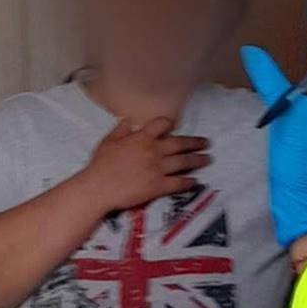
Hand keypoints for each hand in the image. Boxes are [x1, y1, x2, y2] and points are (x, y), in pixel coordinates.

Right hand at [83, 113, 209, 217]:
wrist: (99, 187)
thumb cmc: (101, 164)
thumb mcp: (108, 141)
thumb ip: (121, 129)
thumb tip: (129, 120)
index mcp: (142, 138)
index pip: (162, 124)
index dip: (170, 124)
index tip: (175, 126)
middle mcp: (154, 150)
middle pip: (180, 143)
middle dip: (195, 142)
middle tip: (206, 143)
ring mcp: (158, 168)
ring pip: (184, 162)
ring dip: (197, 160)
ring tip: (207, 159)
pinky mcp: (158, 186)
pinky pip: (178, 182)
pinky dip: (189, 182)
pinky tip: (195, 181)